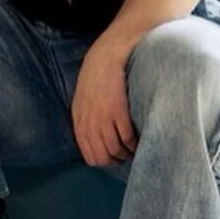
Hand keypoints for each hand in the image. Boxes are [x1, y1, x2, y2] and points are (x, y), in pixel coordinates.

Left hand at [71, 39, 137, 166]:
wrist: (106, 57)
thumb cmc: (96, 79)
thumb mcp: (83, 102)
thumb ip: (86, 123)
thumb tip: (95, 142)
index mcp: (80, 123)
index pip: (91, 157)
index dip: (105, 161)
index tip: (115, 158)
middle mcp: (90, 124)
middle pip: (104, 157)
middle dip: (117, 160)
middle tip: (127, 155)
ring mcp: (103, 118)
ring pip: (116, 150)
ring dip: (128, 153)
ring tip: (135, 148)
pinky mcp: (118, 111)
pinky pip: (127, 138)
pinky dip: (134, 143)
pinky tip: (139, 138)